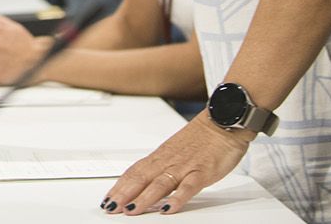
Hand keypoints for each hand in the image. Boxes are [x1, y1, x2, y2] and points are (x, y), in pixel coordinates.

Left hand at [100, 112, 251, 214]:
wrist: (222, 120)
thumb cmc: (201, 138)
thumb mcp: (176, 152)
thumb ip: (162, 168)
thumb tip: (147, 183)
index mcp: (160, 156)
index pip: (134, 172)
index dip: (119, 186)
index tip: (108, 198)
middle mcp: (168, 161)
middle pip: (140, 178)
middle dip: (124, 194)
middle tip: (111, 207)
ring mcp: (184, 166)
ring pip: (160, 184)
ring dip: (144, 198)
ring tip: (131, 210)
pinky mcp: (202, 171)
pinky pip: (188, 186)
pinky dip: (178, 198)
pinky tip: (168, 208)